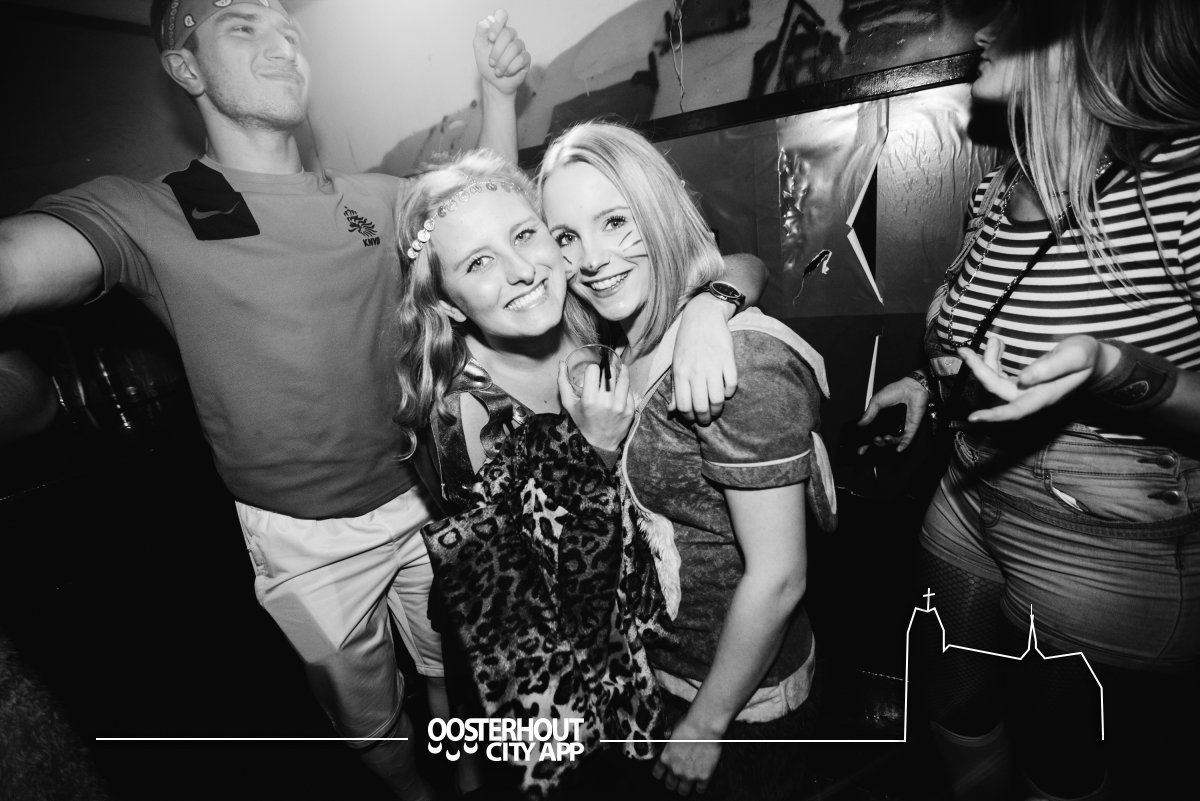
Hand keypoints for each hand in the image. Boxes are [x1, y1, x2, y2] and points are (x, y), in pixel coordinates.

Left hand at [473, 9, 529, 95]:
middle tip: (491, 63)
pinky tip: (506, 72)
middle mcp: (511, 35)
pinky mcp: (526, 58)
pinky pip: (521, 59)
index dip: (497, 23)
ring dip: (503, 62)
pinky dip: (510, 68)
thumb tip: (486, 21)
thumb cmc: (486, 64)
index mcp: (498, 29)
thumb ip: (481, 33)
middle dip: (496, 51)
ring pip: (514, 47)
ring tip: (497, 71)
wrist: (494, 83)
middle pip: (508, 33)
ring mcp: (520, 46)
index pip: (501, 15)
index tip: (491, 38)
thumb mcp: (479, 48)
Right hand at [558, 360, 633, 452]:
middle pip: (610, 371)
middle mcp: (606, 401)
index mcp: (589, 399)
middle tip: (604, 374)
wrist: (599, 444)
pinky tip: (620, 388)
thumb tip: (561, 363)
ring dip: (620, 373)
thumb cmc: (582, 422)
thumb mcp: (569, 404)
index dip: (592, 369)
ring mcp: (620, 406)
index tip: (593, 373)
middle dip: (606, 370)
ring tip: (616, 374)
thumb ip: (563, 382)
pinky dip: (625, 387)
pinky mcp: (630, 410)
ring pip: (623, 378)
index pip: (594, 369)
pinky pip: (630, 390)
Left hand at [652, 717, 722, 795]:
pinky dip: (700, 787)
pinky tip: (701, 782)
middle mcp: (675, 769)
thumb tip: (673, 748)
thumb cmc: (689, 725)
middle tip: (678, 778)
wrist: (704, 727)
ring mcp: (689, 775)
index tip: (665, 772)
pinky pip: (700, 789)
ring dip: (685, 787)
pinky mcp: (703, 777)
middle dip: (673, 781)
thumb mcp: (672, 735)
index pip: (657, 773)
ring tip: (688, 782)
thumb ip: (671, 748)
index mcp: (665, 758)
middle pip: (670, 784)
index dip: (662, 773)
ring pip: (683, 790)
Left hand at [671, 293, 736, 425]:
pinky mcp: (728, 360)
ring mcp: (713, 366)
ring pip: (718, 399)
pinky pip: (731, 385)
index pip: (684, 406)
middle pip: (701, 406)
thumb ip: (675, 388)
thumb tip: (672, 411)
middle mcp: (696, 371)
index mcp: (680, 373)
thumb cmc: (687, 342)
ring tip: (717, 410)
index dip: (689, 417)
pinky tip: (725, 391)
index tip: (693, 419)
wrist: (703, 316)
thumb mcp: (676, 364)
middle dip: (705, 418)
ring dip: (718, 409)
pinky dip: (729, 392)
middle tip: (707, 419)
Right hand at [857, 376, 929, 451]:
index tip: (861, 448)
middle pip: (883, 439)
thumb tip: (860, 423)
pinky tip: (898, 448)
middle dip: (877, 443)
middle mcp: (891, 423)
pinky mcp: (911, 427)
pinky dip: (903, 445)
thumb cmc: (896, 390)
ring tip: (884, 438)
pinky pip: (907, 439)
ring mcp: (901, 426)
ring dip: (888, 442)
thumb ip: (869, 413)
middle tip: (875, 439)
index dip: (866, 441)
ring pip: (894, 441)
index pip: (873, 432)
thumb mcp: (876, 401)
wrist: (911, 387)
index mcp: (882, 418)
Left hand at [961, 335, 1117, 422]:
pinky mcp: (1023, 381)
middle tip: (965, 350)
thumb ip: (1050, 367)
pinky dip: (993, 360)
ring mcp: (1026, 389)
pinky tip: (997, 345)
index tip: (973, 418)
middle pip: (997, 389)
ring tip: (993, 340)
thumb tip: (1023, 378)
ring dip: (986, 362)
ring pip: (996, 380)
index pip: (1015, 409)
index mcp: (1045, 395)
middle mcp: (1032, 396)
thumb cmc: (1086, 356)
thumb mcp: (1074, 356)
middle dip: (980, 370)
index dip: (994, 415)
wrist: (1094, 357)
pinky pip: (1000, 375)